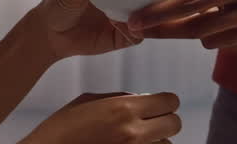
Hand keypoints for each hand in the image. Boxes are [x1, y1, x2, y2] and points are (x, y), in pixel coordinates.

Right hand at [21, 92, 181, 143]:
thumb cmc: (61, 131)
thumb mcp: (87, 102)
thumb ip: (119, 98)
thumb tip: (142, 99)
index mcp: (123, 109)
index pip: (170, 101)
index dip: (165, 102)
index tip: (157, 105)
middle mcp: (133, 133)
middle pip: (175, 124)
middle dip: (165, 122)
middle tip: (151, 123)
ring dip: (155, 141)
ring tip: (134, 140)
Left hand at [34, 0, 141, 60]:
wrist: (50, 33)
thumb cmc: (58, 6)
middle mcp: (121, 1)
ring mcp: (122, 19)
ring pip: (146, 19)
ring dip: (148, 17)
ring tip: (141, 13)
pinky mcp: (120, 38)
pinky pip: (136, 37)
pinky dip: (138, 32)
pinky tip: (133, 28)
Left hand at [129, 0, 236, 53]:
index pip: (192, 1)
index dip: (160, 12)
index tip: (136, 19)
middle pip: (197, 28)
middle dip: (166, 30)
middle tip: (142, 30)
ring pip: (213, 41)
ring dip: (200, 33)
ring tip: (207, 18)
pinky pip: (234, 48)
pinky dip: (225, 38)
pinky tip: (236, 25)